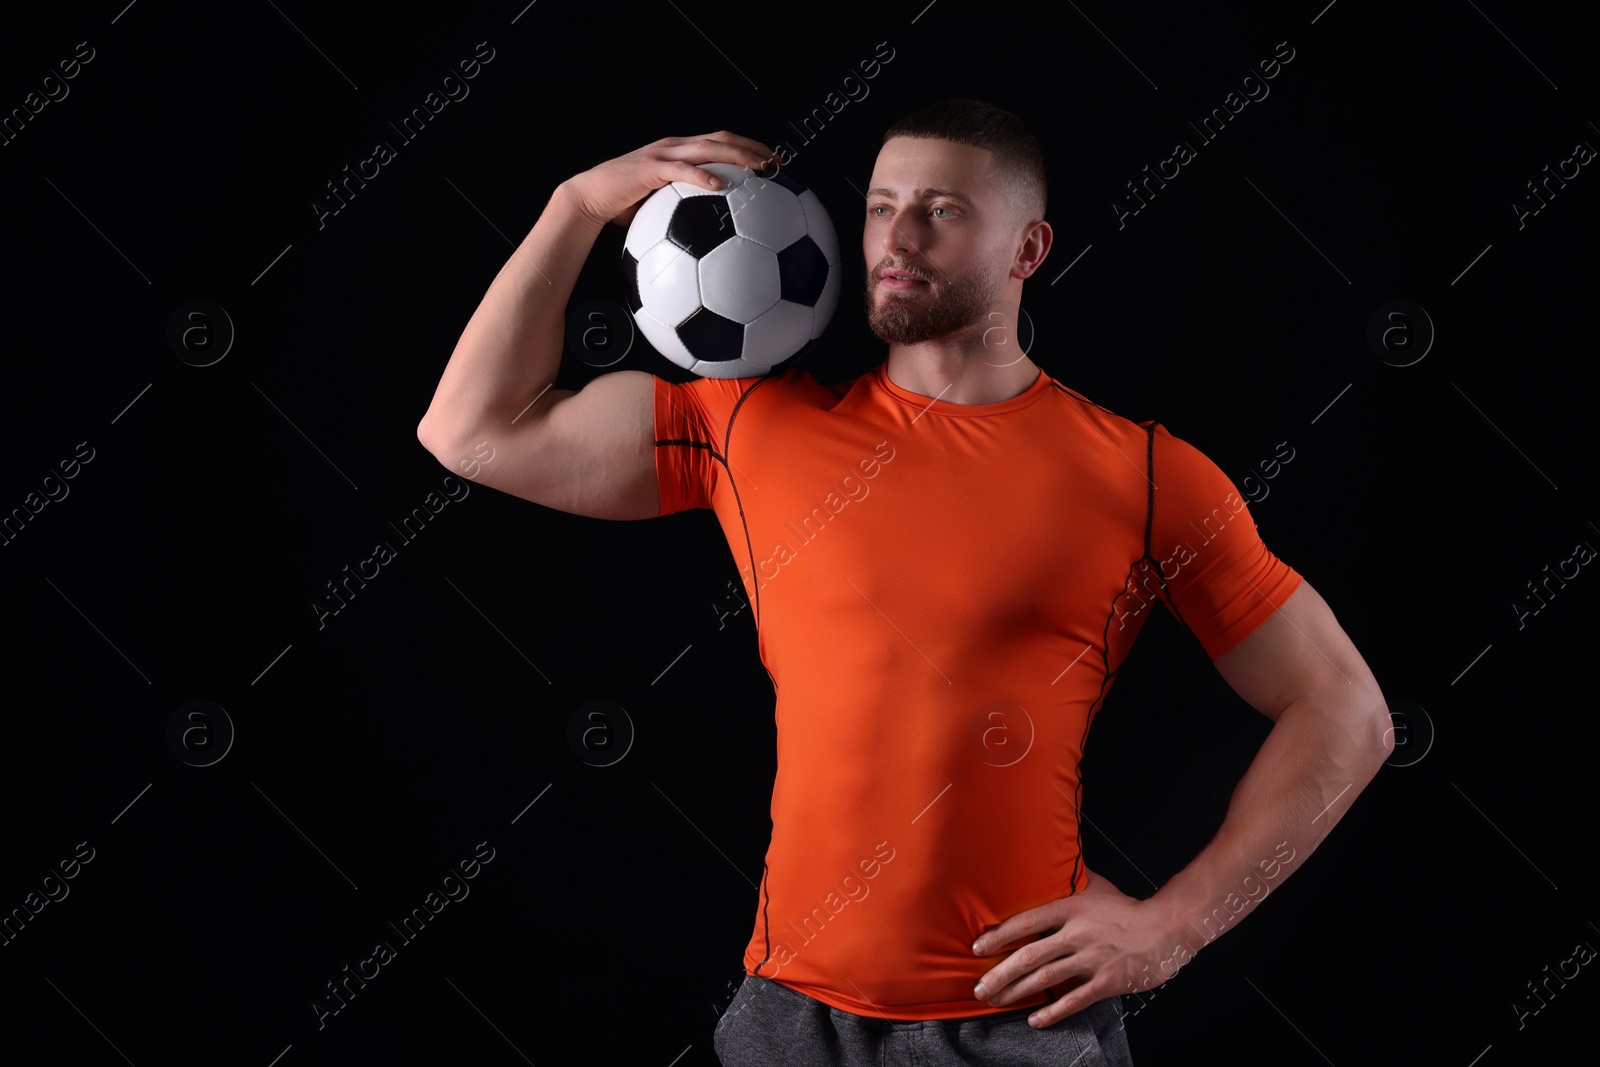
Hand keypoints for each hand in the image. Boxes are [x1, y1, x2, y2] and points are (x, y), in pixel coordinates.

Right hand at [564, 132, 776, 228]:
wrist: (590, 198)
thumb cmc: (623, 205)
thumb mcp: (660, 205)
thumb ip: (683, 208)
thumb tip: (709, 230)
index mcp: (679, 152)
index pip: (720, 142)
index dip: (747, 147)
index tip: (772, 161)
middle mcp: (674, 147)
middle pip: (721, 138)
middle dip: (752, 147)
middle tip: (777, 161)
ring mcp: (662, 155)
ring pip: (706, 148)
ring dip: (736, 156)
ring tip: (758, 168)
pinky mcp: (649, 169)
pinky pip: (680, 170)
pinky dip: (700, 176)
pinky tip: (719, 186)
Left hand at [970, 870, 1192, 1027]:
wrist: (1165, 928)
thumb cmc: (1127, 908)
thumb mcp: (1095, 887)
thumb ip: (1070, 881)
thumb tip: (1047, 860)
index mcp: (1071, 908)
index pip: (1026, 922)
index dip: (998, 935)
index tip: (977, 947)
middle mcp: (1077, 934)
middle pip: (1029, 956)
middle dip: (999, 974)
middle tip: (979, 987)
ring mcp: (1091, 959)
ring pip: (1045, 979)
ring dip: (1016, 992)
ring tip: (995, 1001)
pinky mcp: (1107, 982)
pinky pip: (1073, 1000)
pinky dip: (1052, 1012)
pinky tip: (1034, 1019)